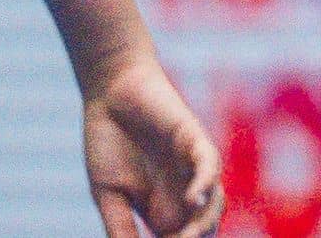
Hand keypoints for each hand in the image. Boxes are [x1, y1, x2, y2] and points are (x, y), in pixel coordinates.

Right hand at [82, 57, 222, 237]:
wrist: (111, 96)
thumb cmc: (108, 144)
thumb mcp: (109, 195)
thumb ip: (120, 227)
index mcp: (164, 210)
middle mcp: (184, 192)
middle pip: (201, 229)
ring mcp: (193, 168)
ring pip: (212, 204)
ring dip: (202, 224)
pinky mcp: (195, 140)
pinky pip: (209, 166)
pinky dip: (204, 184)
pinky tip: (192, 201)